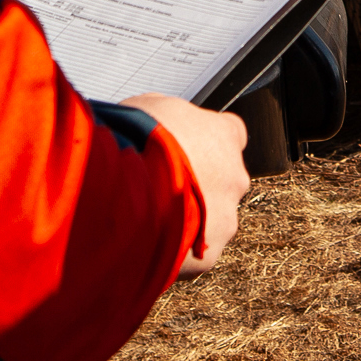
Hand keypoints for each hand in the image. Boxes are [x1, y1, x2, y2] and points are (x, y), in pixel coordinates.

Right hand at [121, 92, 248, 274]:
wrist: (126, 190)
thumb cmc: (136, 142)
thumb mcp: (150, 107)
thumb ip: (168, 117)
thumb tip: (159, 122)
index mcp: (224, 136)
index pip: (230, 134)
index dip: (205, 143)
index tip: (185, 149)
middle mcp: (235, 176)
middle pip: (222, 181)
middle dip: (195, 185)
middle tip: (159, 187)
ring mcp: (226, 218)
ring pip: (210, 221)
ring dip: (186, 219)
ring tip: (147, 219)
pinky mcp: (209, 253)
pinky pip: (194, 253)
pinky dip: (174, 251)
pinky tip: (146, 243)